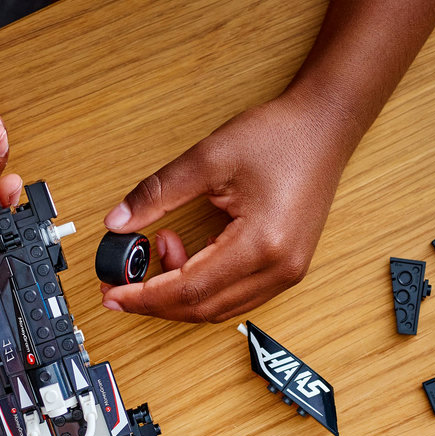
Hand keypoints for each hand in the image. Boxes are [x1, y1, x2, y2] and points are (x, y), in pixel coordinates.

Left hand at [99, 91, 358, 322]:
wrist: (324, 126)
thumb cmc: (279, 137)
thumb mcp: (207, 158)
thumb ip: (157, 194)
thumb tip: (117, 223)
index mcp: (262, 244)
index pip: (190, 290)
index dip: (144, 296)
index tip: (111, 292)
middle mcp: (279, 269)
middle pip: (203, 309)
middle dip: (153, 301)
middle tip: (117, 285)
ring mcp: (287, 272)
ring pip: (218, 307)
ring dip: (177, 291)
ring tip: (158, 247)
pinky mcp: (286, 267)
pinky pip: (233, 294)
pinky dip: (200, 285)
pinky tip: (184, 253)